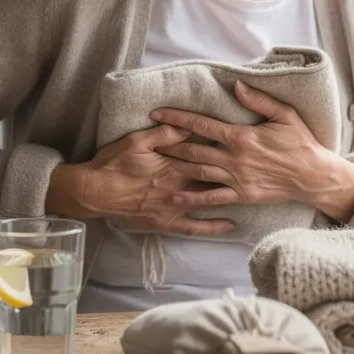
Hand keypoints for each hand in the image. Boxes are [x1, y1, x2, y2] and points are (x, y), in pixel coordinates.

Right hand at [47, 125, 236, 235]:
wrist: (93, 192)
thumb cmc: (112, 164)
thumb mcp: (136, 141)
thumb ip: (164, 134)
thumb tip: (187, 126)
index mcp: (173, 165)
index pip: (206, 154)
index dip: (226, 150)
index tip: (247, 144)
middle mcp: (178, 187)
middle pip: (213, 178)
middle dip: (236, 173)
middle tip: (260, 168)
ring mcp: (174, 207)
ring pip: (209, 202)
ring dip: (231, 197)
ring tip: (254, 193)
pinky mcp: (166, 222)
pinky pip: (195, 228)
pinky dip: (213, 227)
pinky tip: (231, 226)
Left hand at [151, 80, 353, 222]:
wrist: (314, 177)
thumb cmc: (301, 143)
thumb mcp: (284, 115)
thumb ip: (259, 100)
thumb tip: (236, 85)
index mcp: (241, 136)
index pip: (201, 124)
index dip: (176, 118)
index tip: (157, 112)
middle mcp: (234, 158)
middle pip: (192, 149)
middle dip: (167, 142)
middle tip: (145, 137)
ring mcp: (236, 178)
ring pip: (197, 172)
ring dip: (174, 166)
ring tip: (153, 162)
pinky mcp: (241, 195)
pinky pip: (212, 197)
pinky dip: (192, 198)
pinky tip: (175, 197)